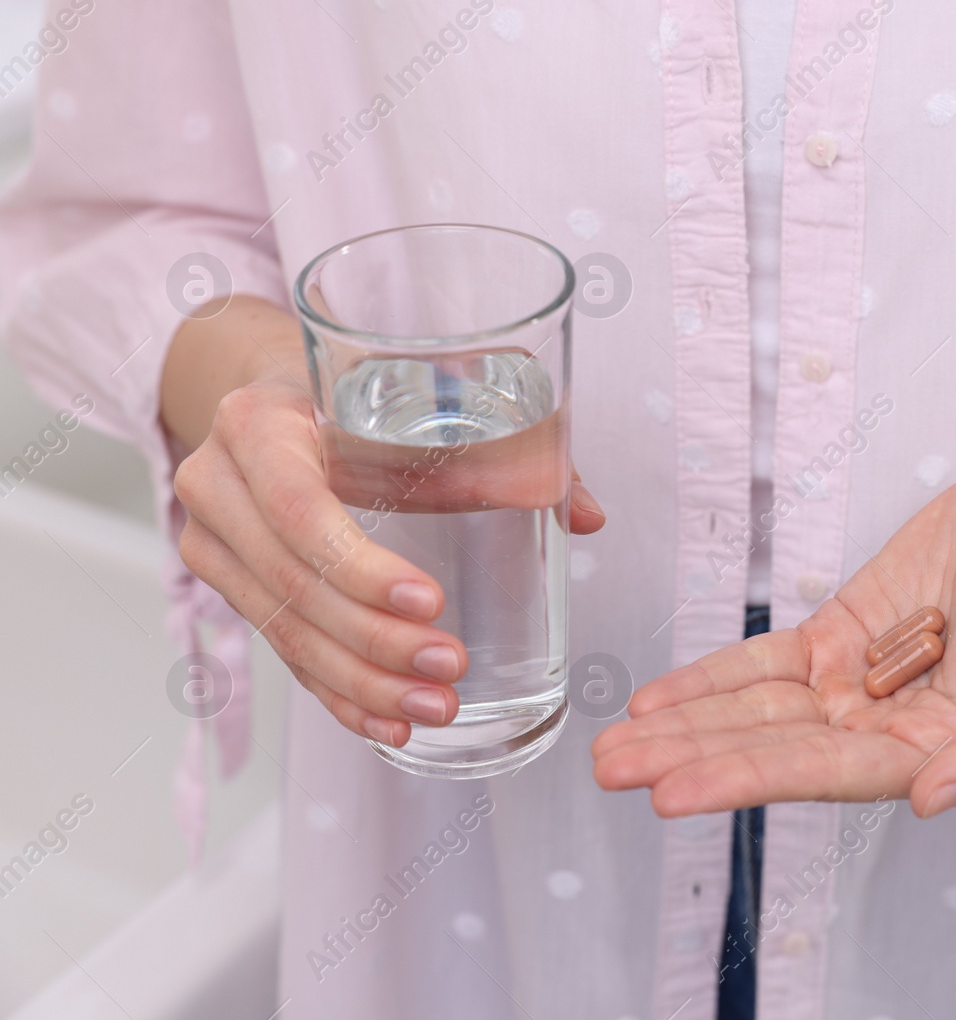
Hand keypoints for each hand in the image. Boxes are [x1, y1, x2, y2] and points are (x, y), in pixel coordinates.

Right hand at [166, 299, 603, 746]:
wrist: (276, 391)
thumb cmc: (359, 386)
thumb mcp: (419, 389)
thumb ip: (505, 445)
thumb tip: (584, 514)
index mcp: (257, 423)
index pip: (298, 508)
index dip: (361, 566)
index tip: (430, 601)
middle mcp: (220, 484)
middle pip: (294, 584)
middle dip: (376, 640)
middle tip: (450, 668)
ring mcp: (216, 542)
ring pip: (287, 630)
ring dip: (364, 682)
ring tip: (435, 708)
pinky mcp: (232, 586)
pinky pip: (284, 652)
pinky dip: (339, 693)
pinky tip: (388, 725)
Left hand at [592, 467, 955, 817]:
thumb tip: (928, 801)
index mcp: (940, 749)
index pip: (830, 774)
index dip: (749, 781)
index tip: (673, 793)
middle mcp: (888, 727)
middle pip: (774, 748)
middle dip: (691, 760)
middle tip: (612, 769)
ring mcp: (858, 681)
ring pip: (758, 711)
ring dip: (686, 727)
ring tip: (612, 746)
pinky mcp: (839, 635)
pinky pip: (766, 662)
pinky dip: (712, 680)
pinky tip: (658, 699)